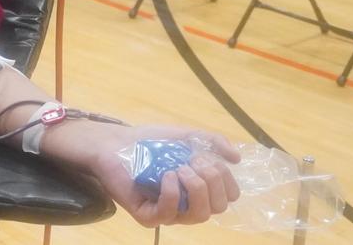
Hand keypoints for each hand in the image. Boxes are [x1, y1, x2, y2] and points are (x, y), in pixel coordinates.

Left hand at [85, 124, 241, 226]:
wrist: (116, 142)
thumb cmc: (152, 142)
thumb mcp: (187, 136)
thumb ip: (214, 142)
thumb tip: (237, 157)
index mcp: (200, 190)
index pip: (228, 196)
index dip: (225, 178)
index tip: (208, 158)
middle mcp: (187, 205)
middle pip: (218, 207)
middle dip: (212, 180)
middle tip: (193, 160)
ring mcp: (168, 212)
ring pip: (199, 215)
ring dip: (196, 187)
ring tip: (180, 168)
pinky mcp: (147, 216)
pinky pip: (168, 215)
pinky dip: (172, 193)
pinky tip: (166, 175)